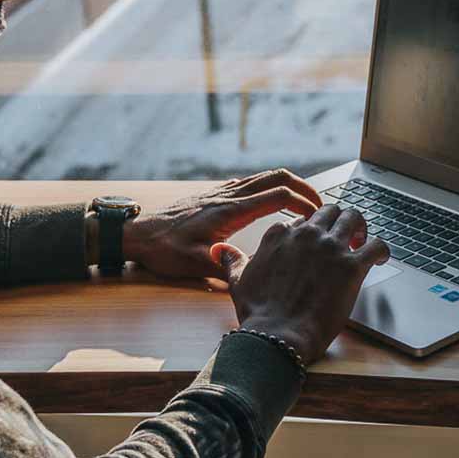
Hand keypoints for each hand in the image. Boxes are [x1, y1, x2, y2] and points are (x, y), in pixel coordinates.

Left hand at [122, 169, 322, 279]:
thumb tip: (254, 281)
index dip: (303, 202)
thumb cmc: (164, 250)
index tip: (318, 216)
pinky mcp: (217, 194)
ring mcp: (223, 192)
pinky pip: (253, 182)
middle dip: (304, 187)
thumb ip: (226, 270)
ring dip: (290, 185)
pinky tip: (276, 204)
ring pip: (266, 176)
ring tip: (306, 203)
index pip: (278, 195)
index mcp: (230, 211)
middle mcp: (229, 195)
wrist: (137, 235)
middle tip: (322, 205)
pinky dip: (273, 188)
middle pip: (277, 177)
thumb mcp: (195, 266)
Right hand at [209, 205, 390, 363]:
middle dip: (338, 221)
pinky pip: (376, 244)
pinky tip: (381, 258)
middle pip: (330, 211)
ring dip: (361, 227)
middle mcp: (306, 235)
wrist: (278, 336)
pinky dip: (382, 248)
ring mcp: (330, 248)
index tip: (317, 242)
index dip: (312, 231)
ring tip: (362, 241)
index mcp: (279, 234)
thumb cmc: (259, 314)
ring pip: (354, 218)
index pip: (302, 220)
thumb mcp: (238, 282)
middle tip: (345, 237)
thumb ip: (232, 261)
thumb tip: (221, 251)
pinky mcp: (351, 266)